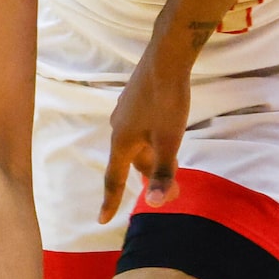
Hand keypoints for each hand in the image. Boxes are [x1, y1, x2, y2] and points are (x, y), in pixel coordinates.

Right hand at [102, 47, 191, 220]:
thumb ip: (164, 173)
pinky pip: (140, 131)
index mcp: (121, 142)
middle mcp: (117, 128)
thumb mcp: (169, 141)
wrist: (166, 58)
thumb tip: (156, 204)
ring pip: (138, 145)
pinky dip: (152, 143)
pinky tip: (166, 137)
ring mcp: (125, 113)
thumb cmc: (167, 100)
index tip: (102, 220)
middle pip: (132, 162)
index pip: (113, 180)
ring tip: (175, 165)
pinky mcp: (134, 101)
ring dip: (154, 159)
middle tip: (175, 191)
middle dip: (150, 178)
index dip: (110, 202)